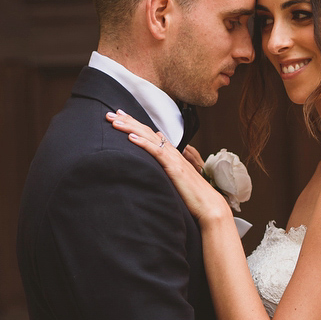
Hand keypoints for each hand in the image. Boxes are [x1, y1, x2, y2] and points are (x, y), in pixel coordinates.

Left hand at [107, 110, 230, 224]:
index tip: (121, 116)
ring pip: (150, 138)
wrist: (209, 205)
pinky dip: (144, 143)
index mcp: (173, 155)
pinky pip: (156, 152)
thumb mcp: (177, 179)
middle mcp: (173, 153)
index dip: (136, 124)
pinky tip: (131, 137)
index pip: (151, 134)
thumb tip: (158, 158)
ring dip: (131, 127)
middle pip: (148, 132)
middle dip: (129, 121)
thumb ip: (168, 167)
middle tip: (111, 113)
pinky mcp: (174, 168)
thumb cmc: (194, 196)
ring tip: (115, 121)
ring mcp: (174, 159)